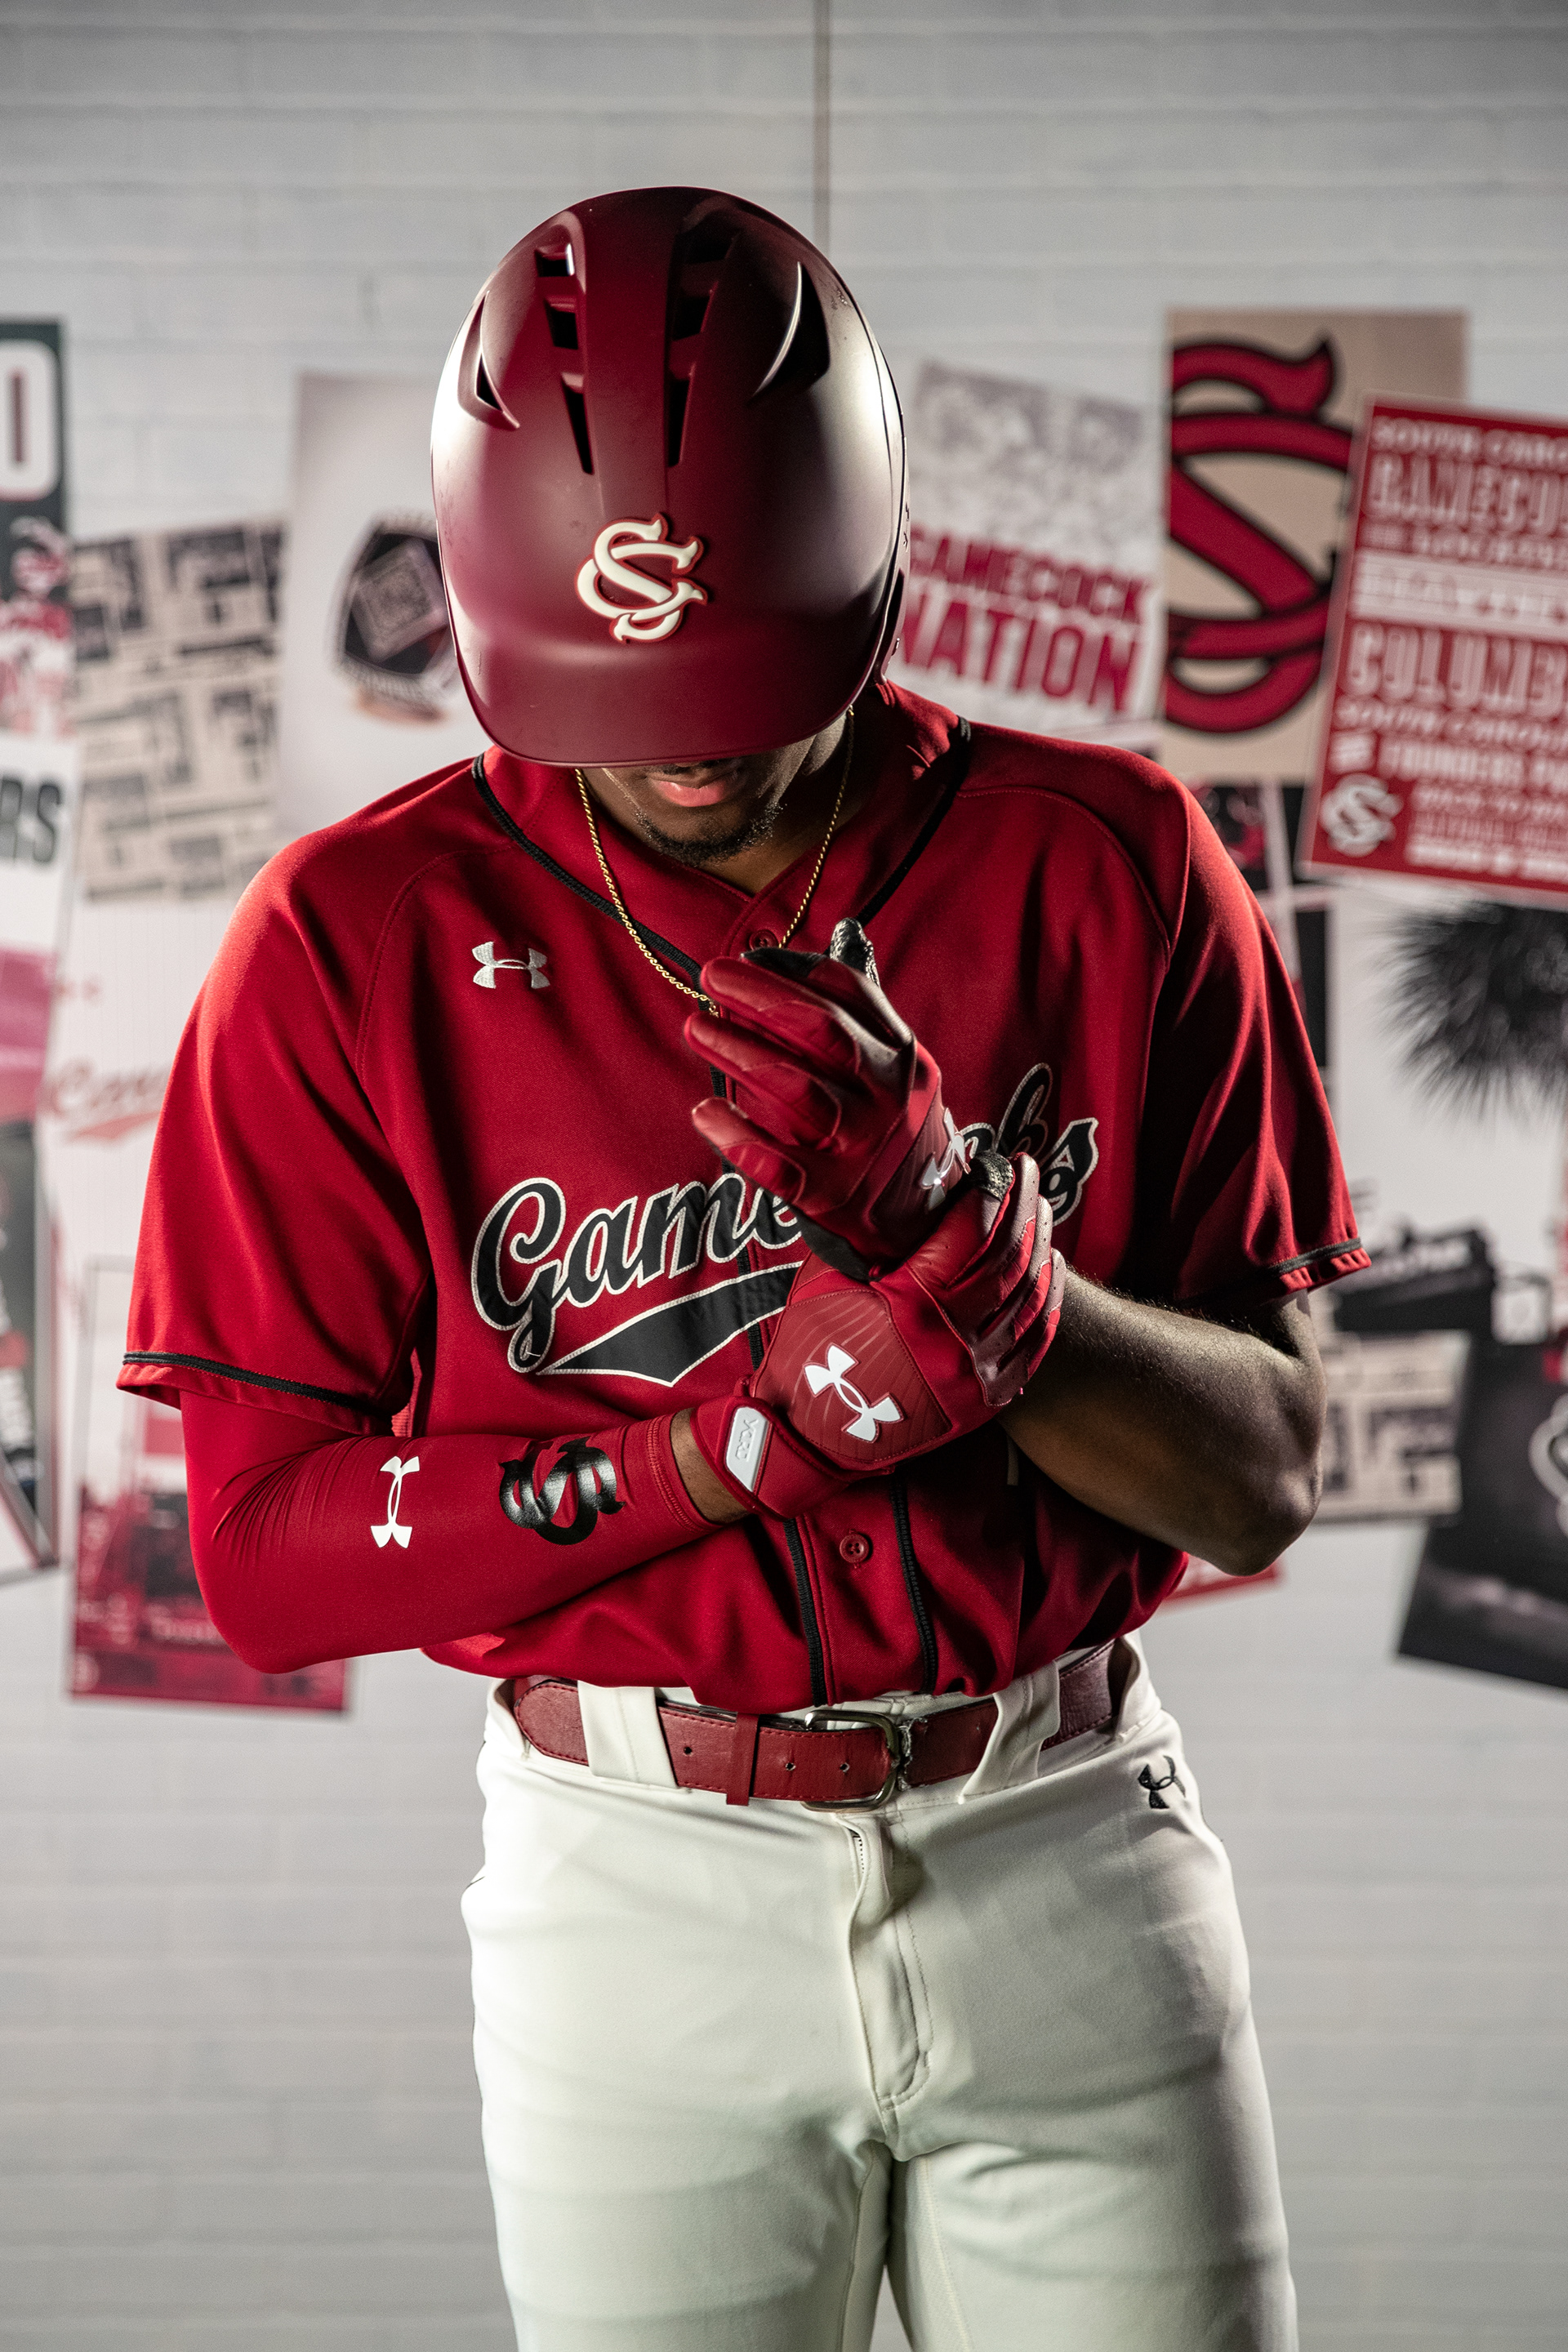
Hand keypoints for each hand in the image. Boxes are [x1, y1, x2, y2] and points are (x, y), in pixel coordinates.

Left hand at [686, 921, 970, 1279]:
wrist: (922, 1220)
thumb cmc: (886, 1125)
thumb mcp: (892, 1065)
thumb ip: (860, 1009)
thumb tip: (828, 939)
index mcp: (900, 1055)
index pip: (848, 997)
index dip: (790, 971)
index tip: (741, 959)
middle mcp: (886, 1097)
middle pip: (822, 1034)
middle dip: (760, 998)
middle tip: (710, 977)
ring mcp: (860, 1148)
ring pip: (797, 1091)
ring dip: (739, 1054)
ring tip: (697, 1028)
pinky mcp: (830, 1195)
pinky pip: (777, 1165)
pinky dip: (737, 1137)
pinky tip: (704, 1112)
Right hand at [689, 1151, 1065, 1517]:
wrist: (807, 1436)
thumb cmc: (807, 1352)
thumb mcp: (827, 1282)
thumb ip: (870, 1240)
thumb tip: (903, 1196)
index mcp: (912, 1307)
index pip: (971, 1231)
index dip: (989, 1188)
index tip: (994, 1162)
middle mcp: (953, 1342)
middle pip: (1010, 1257)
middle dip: (1023, 1205)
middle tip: (1028, 1171)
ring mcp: (974, 1377)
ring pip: (1030, 1298)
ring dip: (1040, 1245)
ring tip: (1039, 1210)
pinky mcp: (984, 1402)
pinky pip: (1033, 1345)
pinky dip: (1047, 1301)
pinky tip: (1049, 1268)